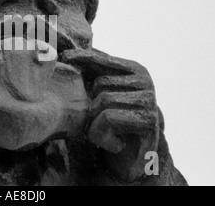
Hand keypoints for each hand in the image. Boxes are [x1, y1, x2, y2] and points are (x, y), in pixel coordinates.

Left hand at [62, 49, 158, 182]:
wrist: (132, 160)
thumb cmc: (113, 125)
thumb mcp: (102, 96)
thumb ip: (93, 75)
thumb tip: (67, 53)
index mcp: (135, 70)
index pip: (103, 59)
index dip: (83, 57)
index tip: (64, 56)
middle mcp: (145, 81)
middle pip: (100, 84)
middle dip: (92, 106)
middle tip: (101, 123)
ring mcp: (150, 99)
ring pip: (103, 101)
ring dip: (96, 123)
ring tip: (108, 133)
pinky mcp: (149, 120)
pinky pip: (109, 118)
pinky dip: (102, 134)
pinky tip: (114, 143)